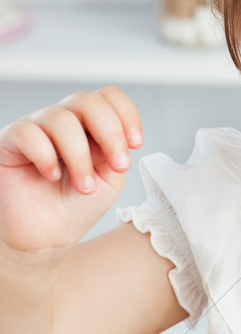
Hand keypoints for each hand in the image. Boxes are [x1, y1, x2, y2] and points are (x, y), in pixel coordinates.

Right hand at [0, 87, 141, 253]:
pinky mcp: (10, 141)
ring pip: (61, 119)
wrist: (47, 236)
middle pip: (88, 101)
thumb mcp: (110, 177)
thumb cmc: (77, 205)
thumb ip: (116, 150)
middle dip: (110, 133)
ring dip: (80, 156)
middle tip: (118, 165)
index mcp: (90, 124)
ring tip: (85, 185)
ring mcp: (36, 127)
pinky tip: (52, 176)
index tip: (136, 143)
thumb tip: (118, 133)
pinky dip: (46, 156)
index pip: (108, 97)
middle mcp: (63, 120)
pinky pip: (28, 133)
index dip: (126, 114)